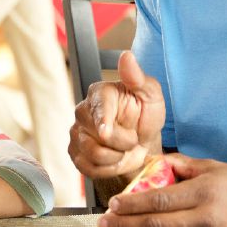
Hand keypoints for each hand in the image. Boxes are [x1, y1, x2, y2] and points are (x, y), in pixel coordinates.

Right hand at [68, 51, 166, 178]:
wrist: (141, 143)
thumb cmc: (145, 116)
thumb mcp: (151, 96)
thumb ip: (138, 78)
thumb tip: (126, 56)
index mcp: (99, 93)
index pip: (98, 108)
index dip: (103, 122)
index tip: (107, 133)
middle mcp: (82, 111)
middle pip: (99, 137)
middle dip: (123, 143)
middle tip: (132, 137)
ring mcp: (76, 133)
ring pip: (93, 154)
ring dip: (117, 157)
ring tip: (123, 149)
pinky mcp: (74, 153)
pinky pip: (88, 168)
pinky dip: (107, 169)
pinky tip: (114, 159)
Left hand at [98, 154, 226, 226]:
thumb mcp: (215, 167)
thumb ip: (182, 164)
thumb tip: (154, 162)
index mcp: (203, 193)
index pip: (159, 200)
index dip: (133, 203)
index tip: (114, 203)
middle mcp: (205, 219)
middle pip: (155, 225)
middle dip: (125, 225)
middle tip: (105, 225)